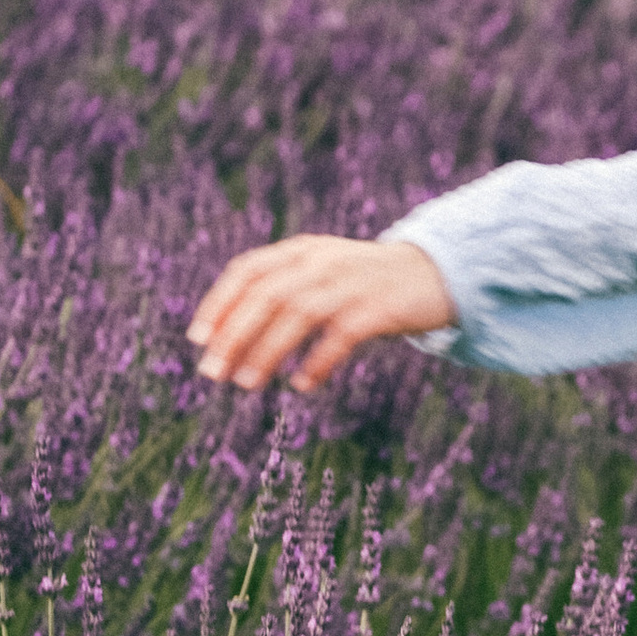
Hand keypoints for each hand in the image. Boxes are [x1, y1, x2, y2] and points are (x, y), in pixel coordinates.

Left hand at [187, 235, 454, 391]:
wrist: (439, 273)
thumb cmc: (370, 283)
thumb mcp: (324, 273)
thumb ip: (285, 289)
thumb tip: (228, 332)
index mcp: (302, 251)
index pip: (248, 271)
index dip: (219, 303)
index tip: (198, 339)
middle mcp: (322, 262)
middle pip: (266, 295)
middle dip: (233, 335)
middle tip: (212, 372)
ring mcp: (352, 283)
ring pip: (297, 313)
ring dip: (266, 350)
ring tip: (246, 383)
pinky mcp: (381, 308)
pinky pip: (341, 334)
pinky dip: (318, 360)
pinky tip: (303, 384)